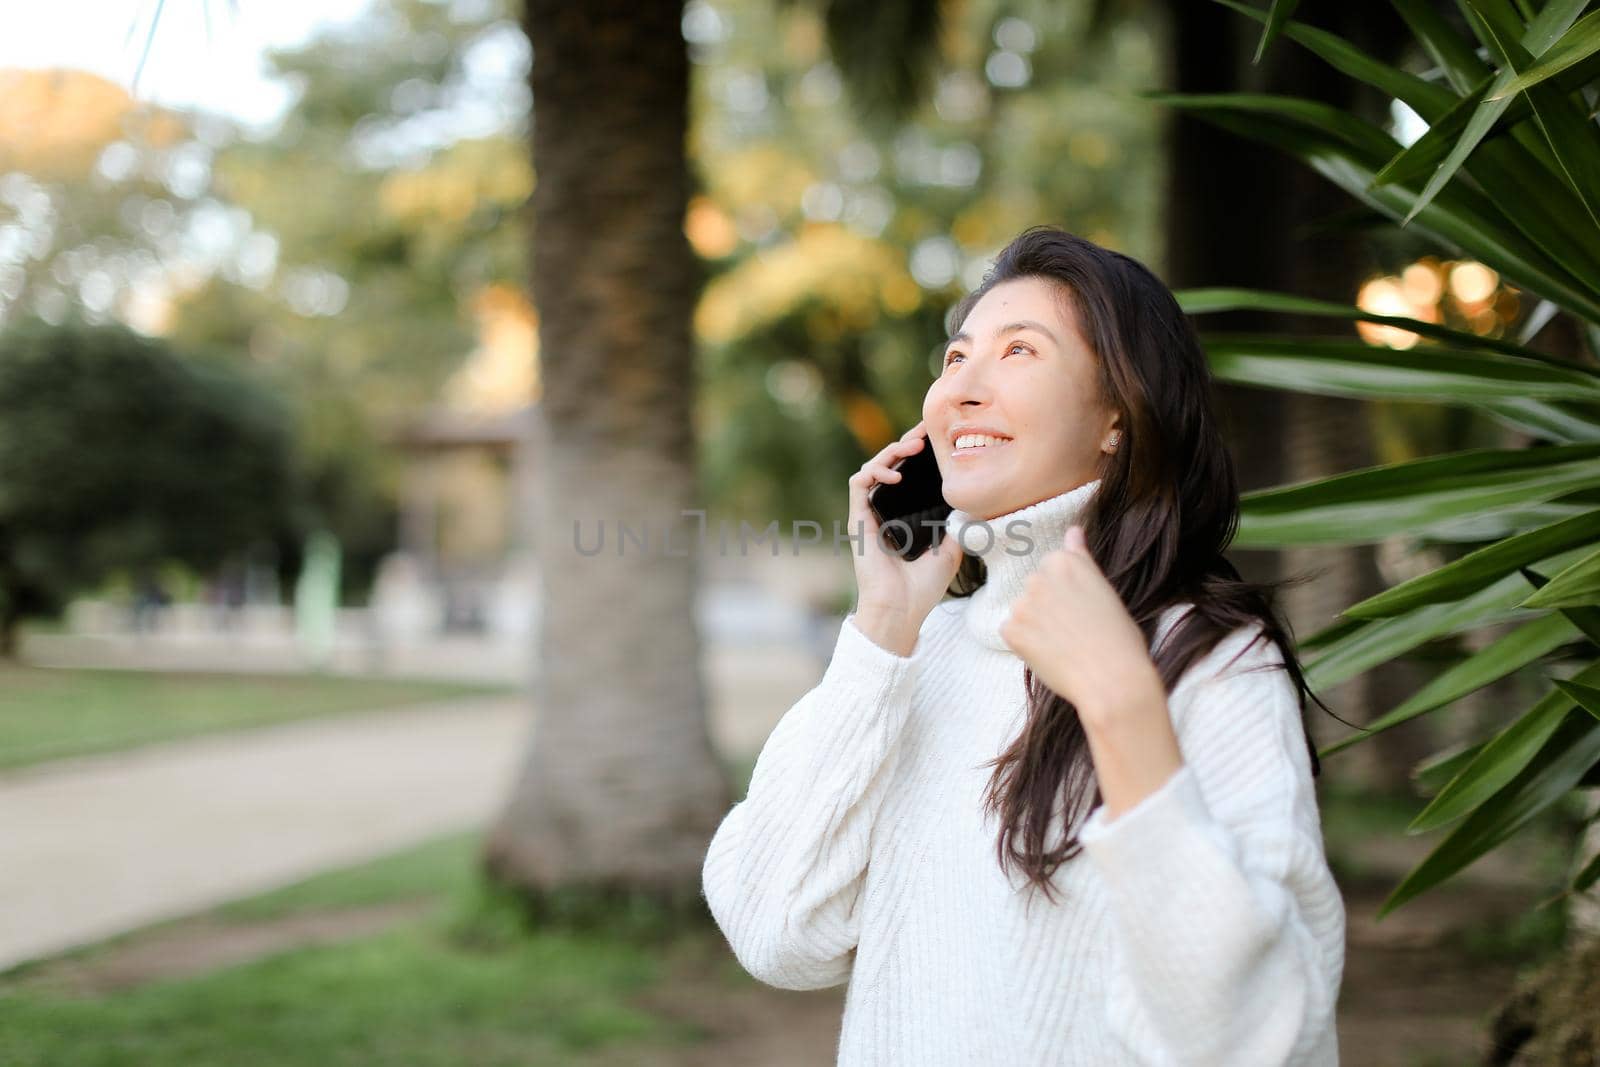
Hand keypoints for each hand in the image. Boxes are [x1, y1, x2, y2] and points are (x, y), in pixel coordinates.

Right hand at [847, 420, 964, 653]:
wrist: (901, 611)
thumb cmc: (923, 588)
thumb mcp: (951, 551)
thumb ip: (958, 526)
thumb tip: (973, 504)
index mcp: (904, 516)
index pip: (909, 475)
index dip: (919, 454)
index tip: (938, 439)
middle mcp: (885, 512)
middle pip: (891, 465)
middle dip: (906, 442)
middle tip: (926, 431)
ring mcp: (870, 515)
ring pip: (872, 468)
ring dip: (891, 451)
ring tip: (913, 446)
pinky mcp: (858, 520)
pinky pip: (859, 484)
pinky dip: (874, 472)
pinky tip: (895, 474)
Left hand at [998, 525, 1158, 721]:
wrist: (1112, 680)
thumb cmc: (1119, 638)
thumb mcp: (1104, 589)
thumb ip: (1081, 560)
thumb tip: (1073, 530)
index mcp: (1065, 561)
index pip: (1053, 568)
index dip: (1069, 593)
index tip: (1083, 610)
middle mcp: (1039, 576)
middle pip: (1036, 587)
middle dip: (1048, 605)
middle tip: (1075, 630)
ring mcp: (1022, 603)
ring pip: (1023, 610)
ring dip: (1035, 625)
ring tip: (1064, 645)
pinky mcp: (1011, 629)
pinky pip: (1011, 632)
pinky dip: (1024, 644)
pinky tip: (1049, 654)